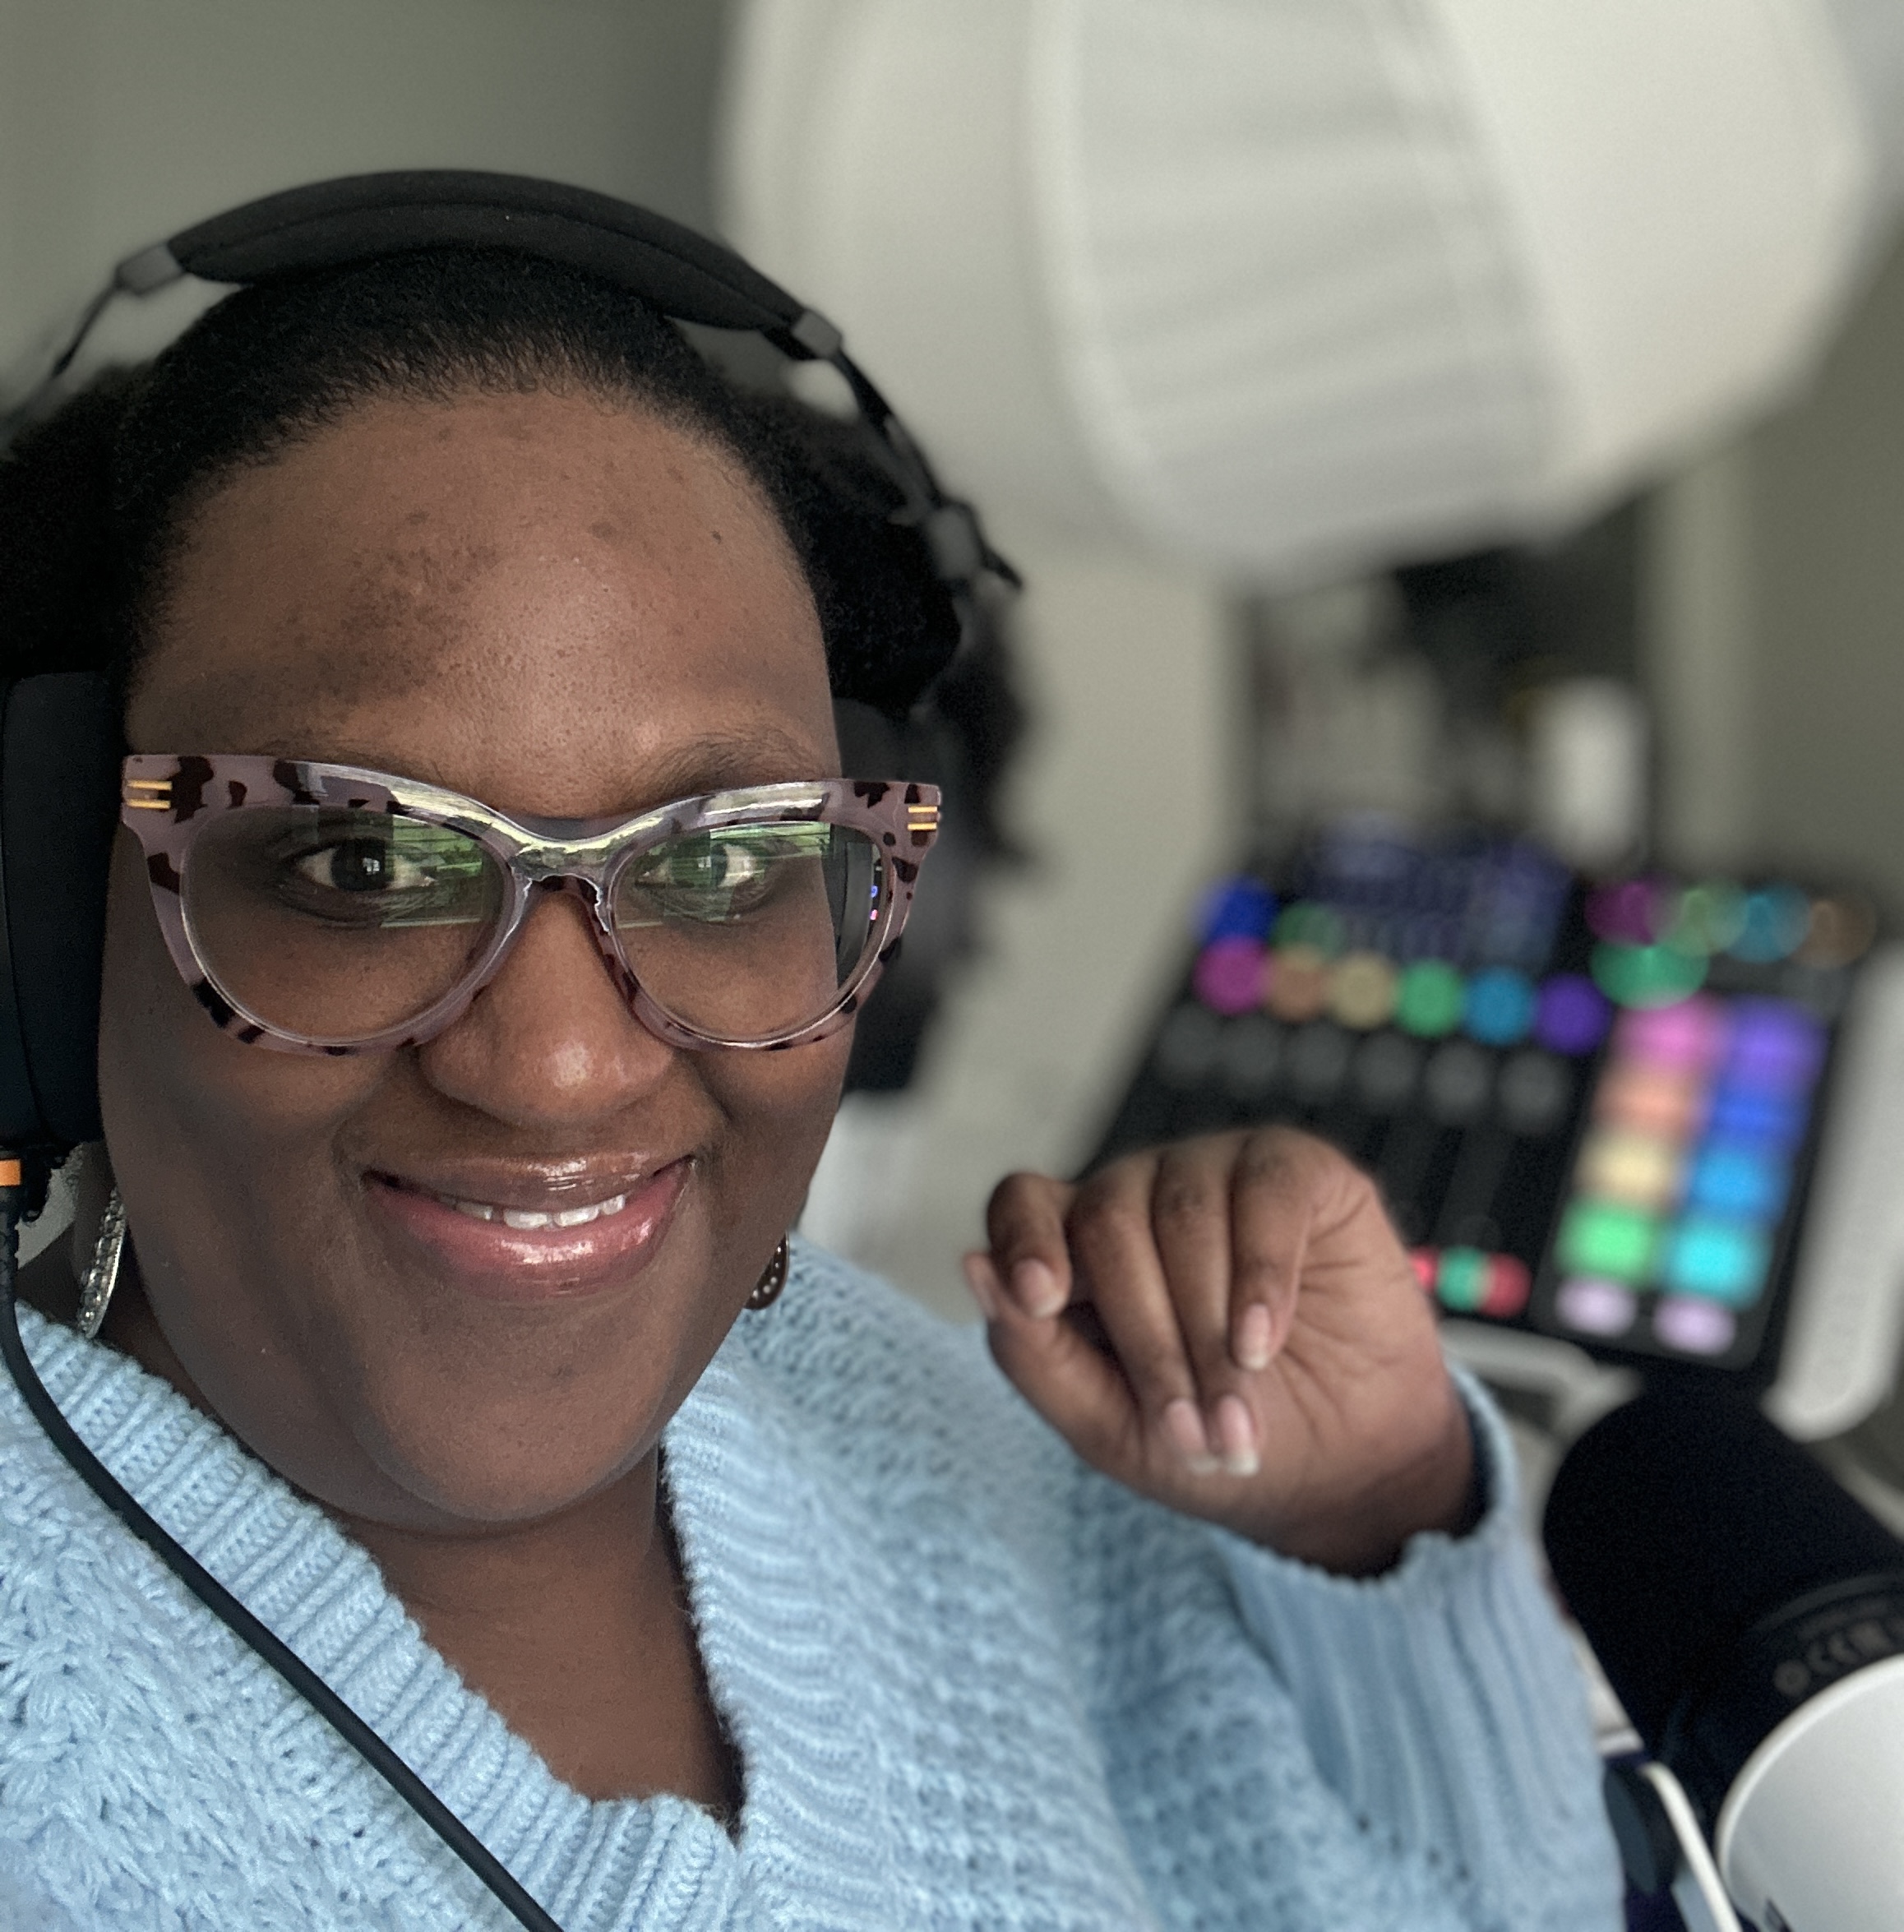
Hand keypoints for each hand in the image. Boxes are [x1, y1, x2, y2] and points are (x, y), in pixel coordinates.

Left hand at [964, 1129, 1477, 1575]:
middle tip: (1191, 1431)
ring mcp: (1217, 1173)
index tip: (1042, 1298)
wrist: (1342, 1473)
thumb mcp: (1108, 1426)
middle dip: (1148, 1339)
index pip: (1023, 1203)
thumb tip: (972, 1264)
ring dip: (1207, 1329)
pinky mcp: (1298, 1172)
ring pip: (1181, 1211)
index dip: (1025, 1239)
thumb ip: (1034, 1354)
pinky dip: (1260, 1274)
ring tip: (1236, 1418)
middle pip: (1106, 1220)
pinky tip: (1262, 1341)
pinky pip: (1264, 1192)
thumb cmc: (1212, 1445)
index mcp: (1076, 1249)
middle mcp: (1139, 1196)